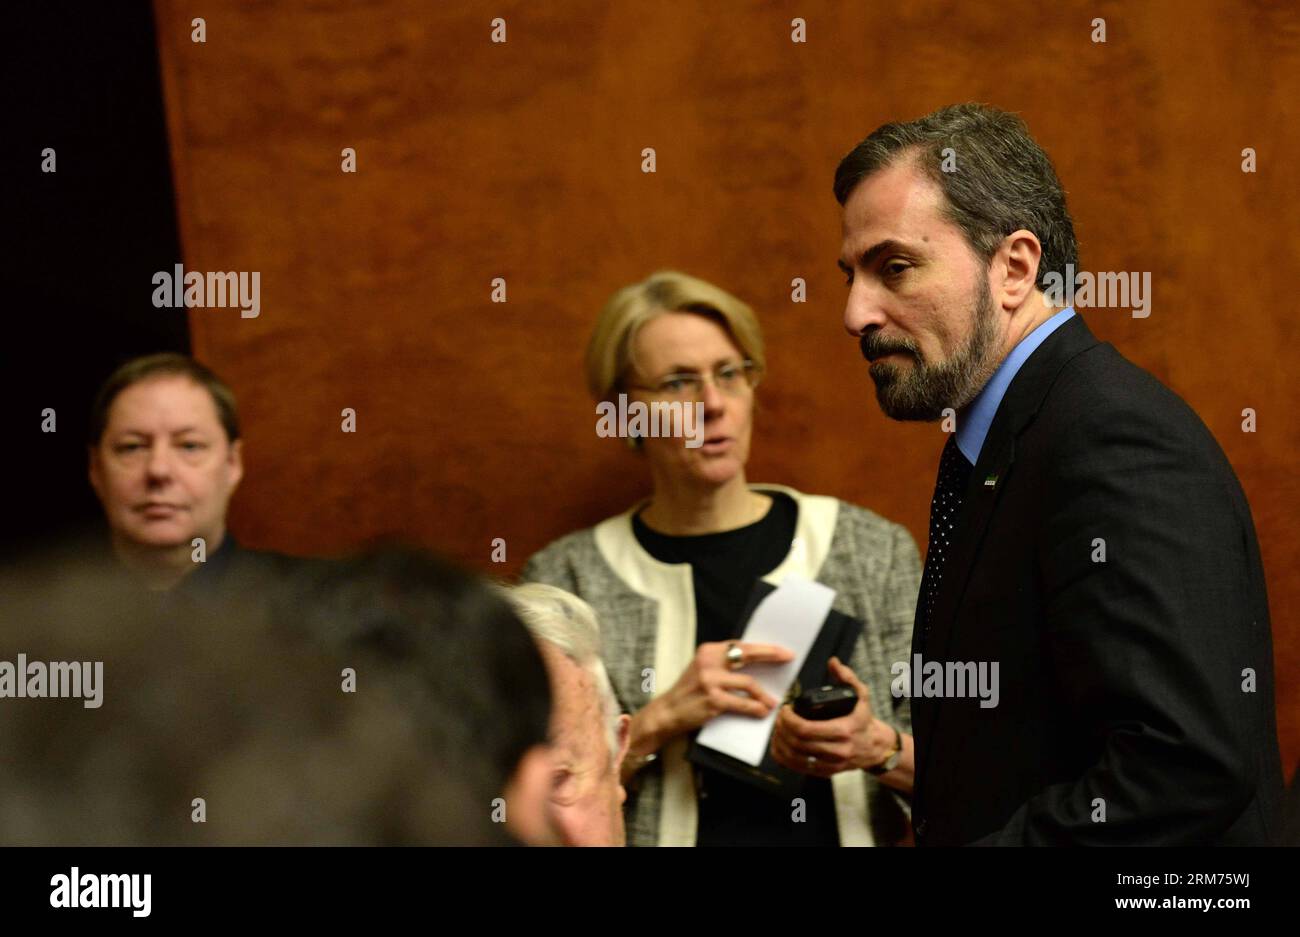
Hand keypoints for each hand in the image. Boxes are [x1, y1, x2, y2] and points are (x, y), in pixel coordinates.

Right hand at [655, 641, 794, 737]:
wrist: (667, 712)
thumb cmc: (689, 693)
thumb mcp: (703, 670)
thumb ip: (725, 665)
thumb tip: (757, 667)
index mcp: (708, 651)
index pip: (741, 645)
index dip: (764, 648)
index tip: (782, 651)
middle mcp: (709, 661)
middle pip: (747, 655)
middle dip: (771, 656)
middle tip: (787, 659)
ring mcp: (710, 680)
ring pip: (749, 684)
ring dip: (764, 695)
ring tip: (772, 702)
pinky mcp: (713, 700)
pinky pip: (743, 704)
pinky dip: (756, 709)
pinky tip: (762, 712)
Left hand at [770, 656, 892, 777]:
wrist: (875, 747)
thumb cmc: (863, 720)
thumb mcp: (861, 695)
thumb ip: (848, 677)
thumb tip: (833, 663)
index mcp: (843, 731)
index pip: (806, 729)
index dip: (789, 720)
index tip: (785, 710)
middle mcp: (837, 750)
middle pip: (797, 743)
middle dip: (782, 729)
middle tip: (779, 717)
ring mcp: (831, 764)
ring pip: (795, 758)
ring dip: (780, 743)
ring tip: (778, 730)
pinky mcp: (825, 772)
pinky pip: (798, 768)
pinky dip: (784, 758)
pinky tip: (780, 746)